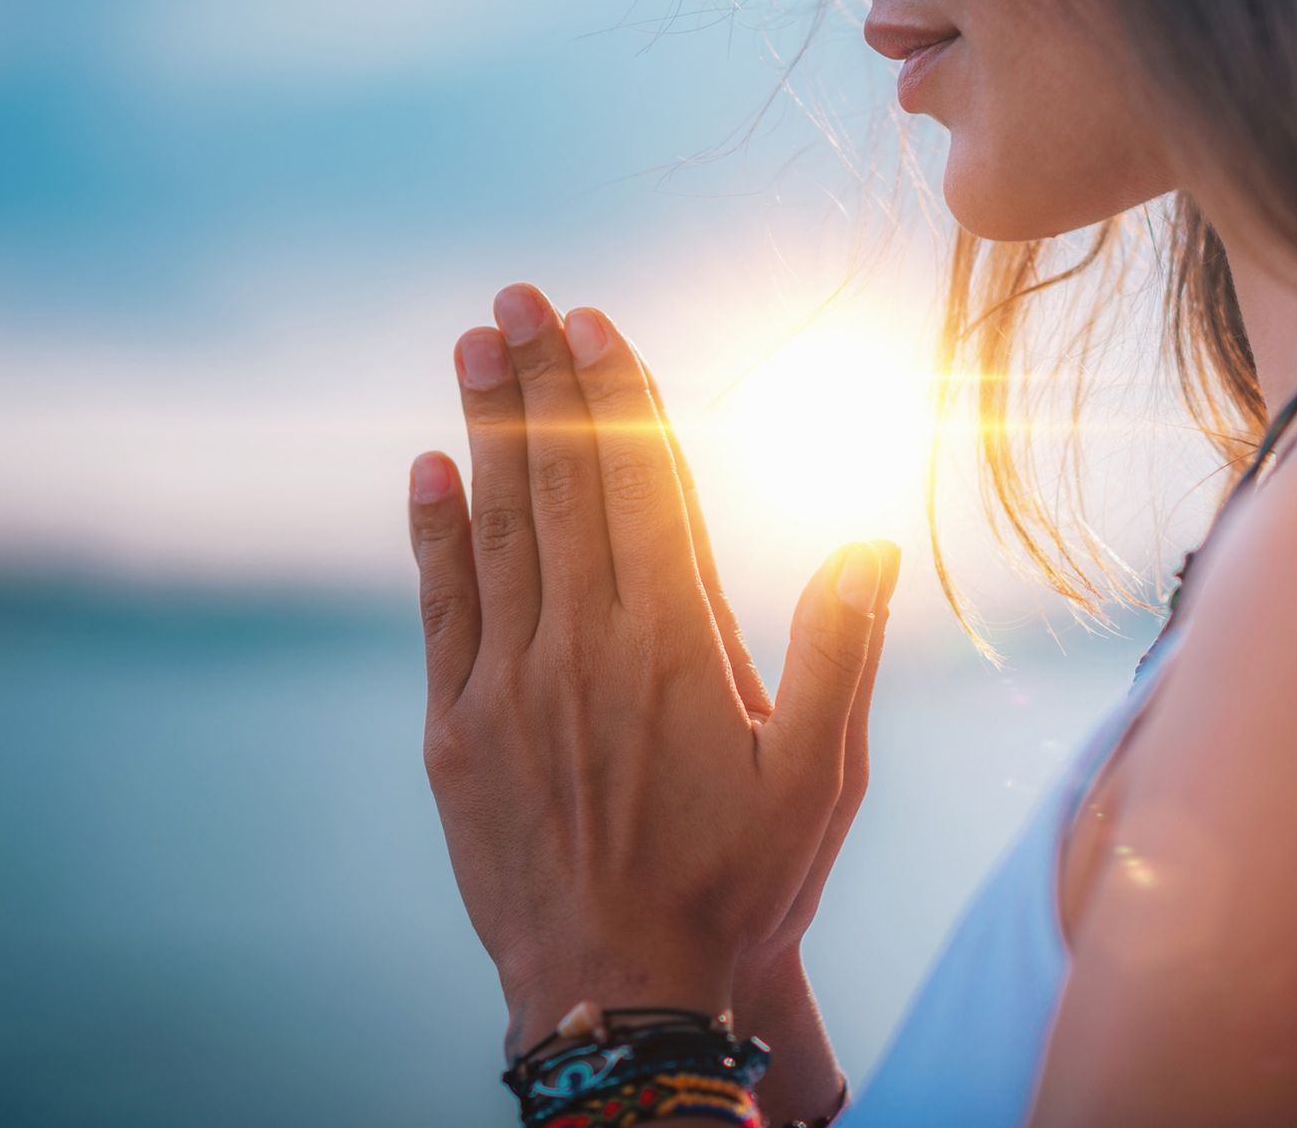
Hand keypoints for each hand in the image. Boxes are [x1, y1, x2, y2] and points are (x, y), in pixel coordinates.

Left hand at [406, 282, 901, 1055]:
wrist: (624, 999)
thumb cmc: (740, 887)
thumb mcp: (822, 775)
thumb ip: (841, 647)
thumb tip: (869, 534)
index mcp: (677, 641)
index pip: (643, 484)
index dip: (617, 394)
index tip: (595, 321)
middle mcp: (586, 644)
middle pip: (562, 482)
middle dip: (542, 381)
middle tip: (516, 297)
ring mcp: (512, 684)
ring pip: (499, 527)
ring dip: (486, 429)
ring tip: (474, 346)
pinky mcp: (457, 729)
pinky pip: (443, 608)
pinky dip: (434, 533)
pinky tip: (427, 468)